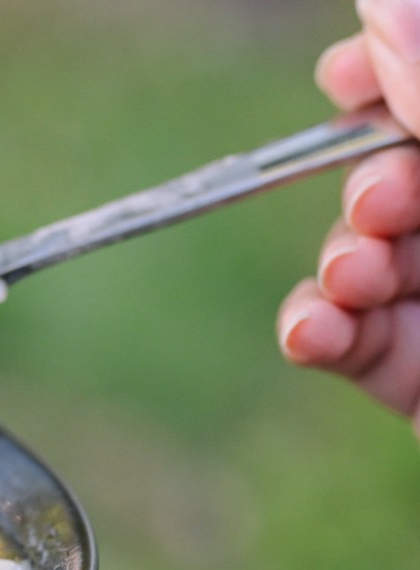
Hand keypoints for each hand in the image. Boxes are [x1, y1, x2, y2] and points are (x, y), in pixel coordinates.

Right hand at [278, 0, 419, 434]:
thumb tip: (380, 3)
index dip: (395, 69)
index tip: (341, 77)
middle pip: (393, 173)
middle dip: (371, 182)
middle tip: (383, 207)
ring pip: (363, 255)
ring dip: (340, 262)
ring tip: (356, 279)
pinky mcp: (417, 376)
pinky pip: (348, 341)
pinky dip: (315, 332)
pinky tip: (315, 334)